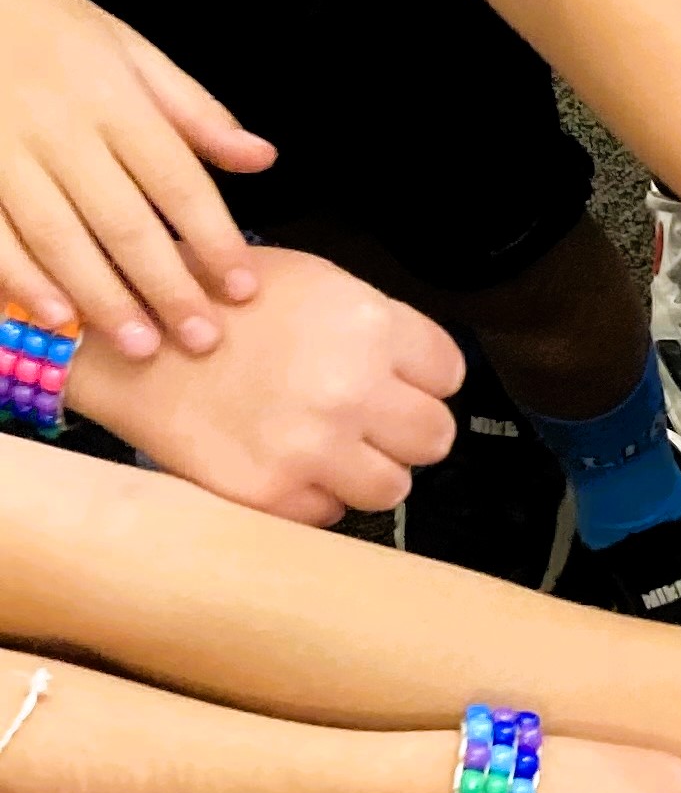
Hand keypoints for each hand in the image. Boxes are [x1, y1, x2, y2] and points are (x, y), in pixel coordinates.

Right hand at [0, 0, 269, 352]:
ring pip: (59, 236)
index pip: (176, 179)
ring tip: (142, 347)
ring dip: (102, 297)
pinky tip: (59, 318)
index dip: (214, 238)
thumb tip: (262, 157)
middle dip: (166, 286)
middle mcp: (59, 129)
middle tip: (201, 340)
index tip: (243, 289)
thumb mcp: (127, 50)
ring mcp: (4, 152)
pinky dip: (24, 279)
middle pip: (122, 220)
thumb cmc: (51, 31)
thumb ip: (193, 110)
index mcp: (111, 97)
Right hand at [63, 249, 461, 519]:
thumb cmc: (214, 303)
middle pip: (435, 438)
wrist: (120, 340)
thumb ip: (372, 324)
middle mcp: (348, 388)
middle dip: (405, 430)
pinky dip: (312, 495)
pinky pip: (331, 514)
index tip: (398, 382)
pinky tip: (278, 458)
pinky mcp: (274, 495)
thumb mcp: (305, 279)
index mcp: (365, 324)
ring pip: (393, 487)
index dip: (423, 379)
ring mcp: (312, 447)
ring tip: (321, 442)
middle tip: (366, 420)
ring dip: (365, 470)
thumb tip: (423, 371)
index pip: (448, 374)